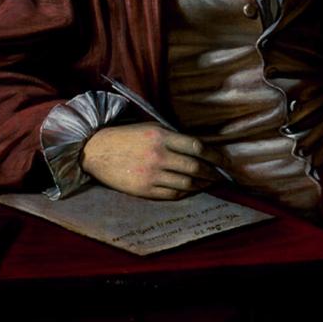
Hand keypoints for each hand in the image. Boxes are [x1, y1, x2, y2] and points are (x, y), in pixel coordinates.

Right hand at [81, 122, 225, 199]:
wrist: (96, 151)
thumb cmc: (127, 136)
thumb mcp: (152, 127)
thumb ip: (175, 137)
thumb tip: (202, 148)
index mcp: (161, 136)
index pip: (197, 147)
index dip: (215, 156)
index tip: (226, 162)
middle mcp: (158, 155)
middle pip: (195, 168)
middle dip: (212, 173)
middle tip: (221, 175)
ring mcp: (150, 175)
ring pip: (187, 184)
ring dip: (202, 185)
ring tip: (210, 183)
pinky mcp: (144, 190)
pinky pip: (172, 194)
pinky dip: (187, 192)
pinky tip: (192, 189)